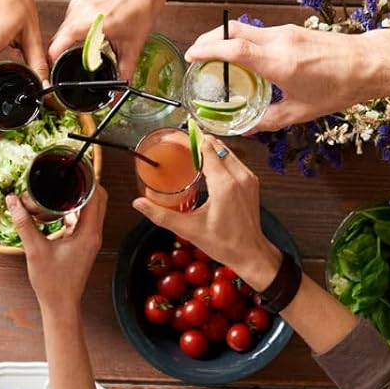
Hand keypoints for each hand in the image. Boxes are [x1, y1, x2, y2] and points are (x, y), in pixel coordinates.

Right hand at [6, 184, 106, 306]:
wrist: (59, 306)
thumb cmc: (53, 283)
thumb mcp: (34, 249)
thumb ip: (24, 223)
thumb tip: (13, 201)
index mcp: (89, 233)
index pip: (97, 196)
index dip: (89, 178)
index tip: (76, 166)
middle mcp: (93, 235)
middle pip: (97, 200)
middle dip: (84, 184)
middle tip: (67, 172)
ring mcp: (89, 240)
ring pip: (90, 210)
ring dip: (78, 197)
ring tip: (60, 186)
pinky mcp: (82, 245)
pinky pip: (82, 221)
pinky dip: (73, 211)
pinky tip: (55, 209)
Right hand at [49, 0, 164, 82]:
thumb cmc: (140, 9)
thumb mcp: (132, 46)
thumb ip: (125, 71)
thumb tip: (119, 89)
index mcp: (88, 23)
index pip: (56, 47)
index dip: (54, 63)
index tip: (57, 73)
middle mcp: (78, 12)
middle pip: (57, 41)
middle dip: (61, 56)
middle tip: (72, 67)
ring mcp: (77, 5)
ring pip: (61, 32)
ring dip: (67, 44)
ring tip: (82, 51)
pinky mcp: (79, 2)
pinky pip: (67, 23)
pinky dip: (73, 33)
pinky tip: (87, 37)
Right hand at [133, 141, 281, 290]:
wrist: (251, 253)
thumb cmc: (223, 243)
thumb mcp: (188, 229)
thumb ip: (160, 215)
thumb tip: (138, 203)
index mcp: (224, 184)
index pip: (207, 149)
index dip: (192, 138)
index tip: (177, 135)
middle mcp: (239, 176)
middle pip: (217, 146)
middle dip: (199, 140)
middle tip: (180, 142)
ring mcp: (248, 178)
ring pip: (227, 151)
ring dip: (210, 147)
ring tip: (191, 149)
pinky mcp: (251, 182)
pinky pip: (234, 161)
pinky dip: (220, 157)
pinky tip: (207, 163)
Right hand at [183, 22, 353, 130]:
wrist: (370, 63)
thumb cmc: (340, 87)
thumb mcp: (301, 111)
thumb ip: (269, 120)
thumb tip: (246, 129)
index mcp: (279, 62)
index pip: (233, 48)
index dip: (207, 50)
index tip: (190, 56)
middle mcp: (279, 40)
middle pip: (232, 29)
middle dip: (209, 39)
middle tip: (196, 54)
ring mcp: (286, 32)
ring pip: (246, 29)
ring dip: (227, 39)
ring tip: (217, 60)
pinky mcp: (293, 30)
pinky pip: (260, 32)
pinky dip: (245, 42)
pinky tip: (245, 60)